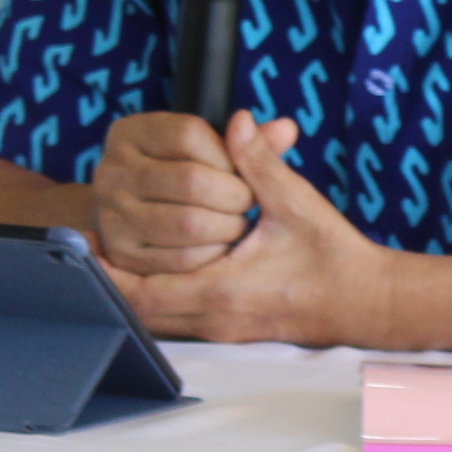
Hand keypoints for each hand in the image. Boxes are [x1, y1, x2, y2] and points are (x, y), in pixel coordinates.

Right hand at [87, 111, 256, 272]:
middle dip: (234, 196)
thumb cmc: (185, 177)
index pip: (189, 135)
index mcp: (130, 133)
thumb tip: (287, 129)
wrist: (140, 217)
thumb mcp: (212, 153)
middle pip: (191, 180)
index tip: (241, 171)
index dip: (228, 155)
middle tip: (247, 204)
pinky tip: (219, 248)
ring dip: (227, 229)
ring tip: (236, 226)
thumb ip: (252, 143)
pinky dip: (212, 257)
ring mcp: (112, 213)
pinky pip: (180, 260)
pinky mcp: (122, 253)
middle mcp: (111, 170)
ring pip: (188, 223)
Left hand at [101, 113, 399, 346]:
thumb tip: (237, 121)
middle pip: (137, 312)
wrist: (368, 302)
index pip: (142, 292)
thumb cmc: (335, 257)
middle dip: (108, 282)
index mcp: (221, 290)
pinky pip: (178, 320)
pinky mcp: (232, 330)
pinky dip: (158, 298)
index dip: (105, 270)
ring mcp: (222, 329)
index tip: (83, 241)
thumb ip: (261, 162)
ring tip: (111, 255)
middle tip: (85, 246)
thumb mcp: (296, 203)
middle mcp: (214, 318)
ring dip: (133, 290)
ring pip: (156, 319)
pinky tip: (155, 269)